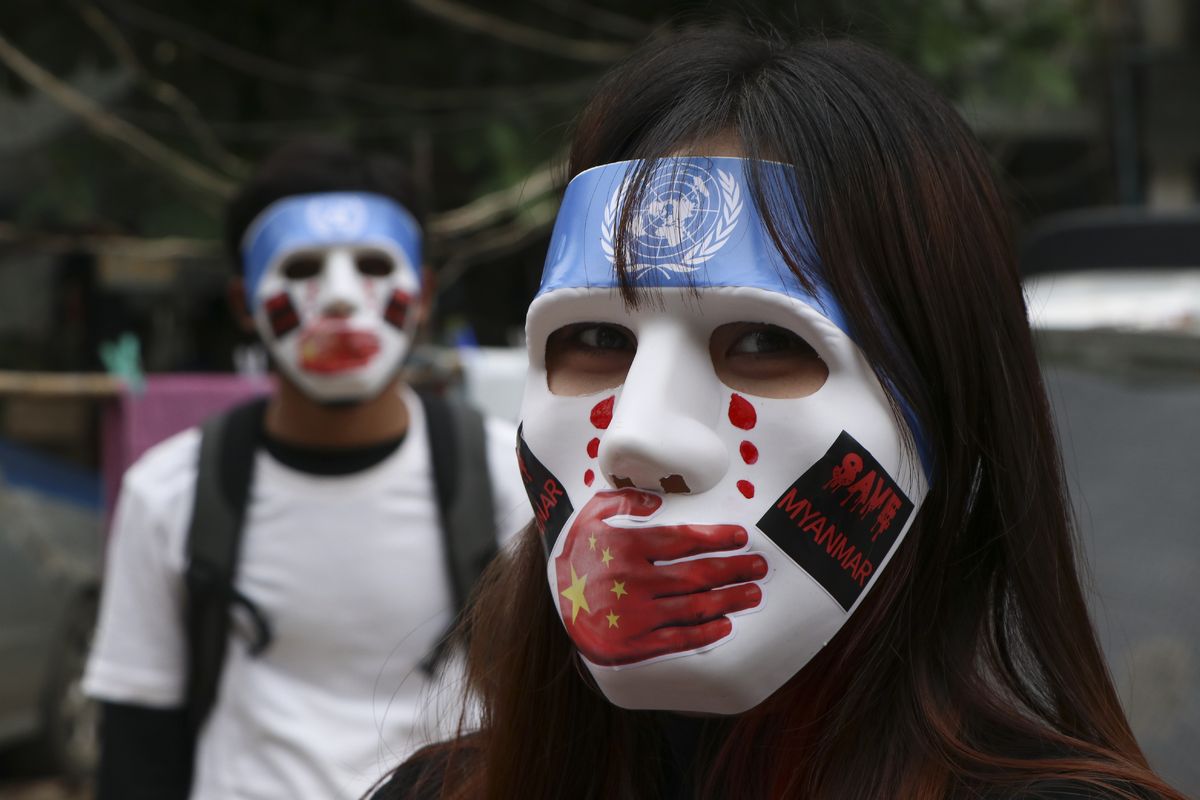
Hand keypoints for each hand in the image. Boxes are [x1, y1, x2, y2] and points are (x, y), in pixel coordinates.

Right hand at [553, 489, 765, 665]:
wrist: (551, 603)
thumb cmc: (579, 554)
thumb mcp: (592, 516)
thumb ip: (625, 501)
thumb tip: (659, 499)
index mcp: (625, 546)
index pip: (682, 540)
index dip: (716, 538)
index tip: (740, 537)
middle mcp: (632, 581)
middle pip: (696, 574)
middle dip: (733, 569)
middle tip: (759, 566)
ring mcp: (633, 615)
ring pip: (693, 607)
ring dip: (729, 600)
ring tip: (752, 594)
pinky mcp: (631, 645)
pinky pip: (676, 640)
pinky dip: (704, 634)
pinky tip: (725, 625)